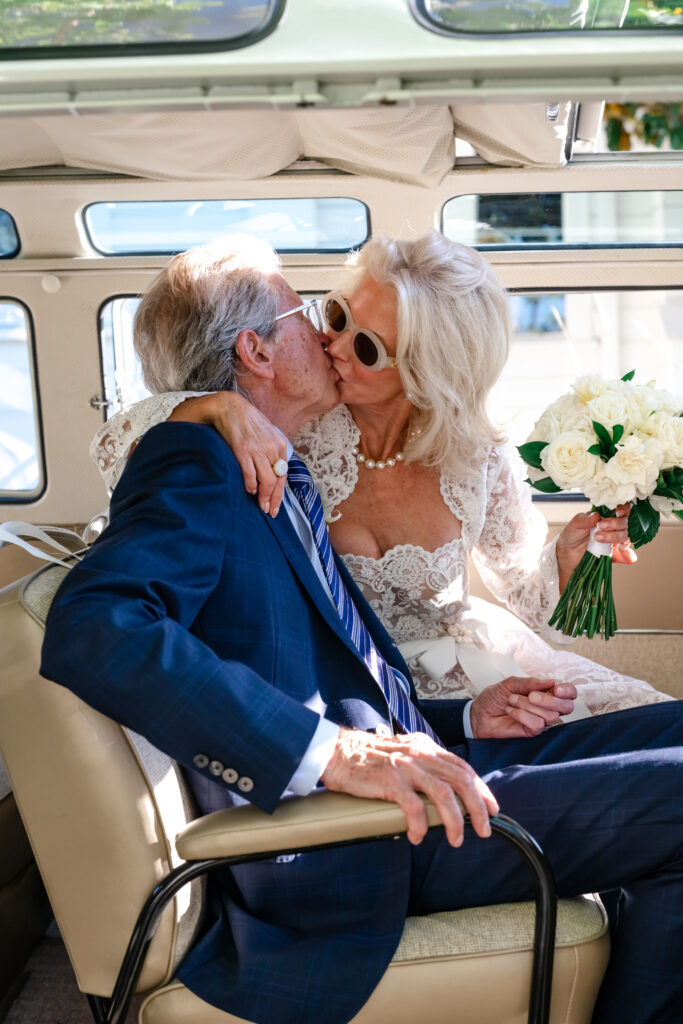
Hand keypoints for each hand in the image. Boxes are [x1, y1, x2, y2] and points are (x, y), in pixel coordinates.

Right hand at [168, 393, 286, 515]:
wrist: (229, 406)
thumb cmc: (246, 421)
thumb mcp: (266, 433)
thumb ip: (271, 450)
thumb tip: (272, 472)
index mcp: (280, 444)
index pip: (283, 474)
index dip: (280, 493)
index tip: (276, 506)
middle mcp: (272, 448)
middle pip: (277, 481)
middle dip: (273, 499)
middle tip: (269, 511)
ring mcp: (258, 450)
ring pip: (266, 481)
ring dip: (263, 497)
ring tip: (259, 505)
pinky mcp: (243, 451)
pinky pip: (250, 474)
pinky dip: (250, 485)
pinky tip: (249, 490)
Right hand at [321, 728, 498, 846]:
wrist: (336, 752)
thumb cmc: (368, 758)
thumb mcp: (403, 753)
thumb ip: (423, 765)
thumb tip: (445, 790)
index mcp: (426, 748)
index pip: (463, 768)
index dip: (481, 789)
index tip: (492, 808)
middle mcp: (420, 754)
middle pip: (460, 781)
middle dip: (478, 808)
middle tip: (485, 829)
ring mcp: (405, 766)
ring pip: (443, 795)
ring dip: (455, 820)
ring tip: (456, 839)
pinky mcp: (389, 780)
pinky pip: (413, 807)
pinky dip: (420, 825)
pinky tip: (418, 836)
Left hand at [469, 676, 576, 738]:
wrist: (480, 713)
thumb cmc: (495, 697)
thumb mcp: (511, 683)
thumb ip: (531, 683)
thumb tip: (551, 682)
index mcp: (546, 692)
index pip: (569, 693)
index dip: (568, 691)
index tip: (556, 689)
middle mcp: (547, 707)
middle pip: (567, 707)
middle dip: (550, 700)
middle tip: (531, 696)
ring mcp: (541, 720)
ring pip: (550, 716)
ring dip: (527, 705)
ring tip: (512, 700)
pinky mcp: (532, 732)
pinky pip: (537, 724)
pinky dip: (522, 715)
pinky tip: (511, 711)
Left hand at [556, 504, 635, 590]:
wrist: (567, 554)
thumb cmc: (572, 535)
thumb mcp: (574, 524)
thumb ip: (584, 519)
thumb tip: (596, 515)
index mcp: (606, 516)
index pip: (623, 509)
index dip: (624, 509)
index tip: (617, 512)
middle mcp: (614, 527)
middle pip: (627, 522)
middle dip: (615, 523)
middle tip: (599, 527)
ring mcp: (616, 541)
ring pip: (626, 537)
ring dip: (615, 537)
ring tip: (597, 539)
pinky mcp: (616, 555)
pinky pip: (628, 556)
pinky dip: (628, 555)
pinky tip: (620, 551)